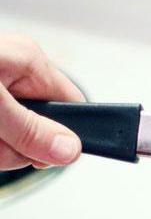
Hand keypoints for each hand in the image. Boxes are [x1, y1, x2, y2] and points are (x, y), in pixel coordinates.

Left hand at [0, 33, 83, 169]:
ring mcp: (0, 90)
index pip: (76, 107)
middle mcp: (16, 74)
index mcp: (29, 62)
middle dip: (17, 146)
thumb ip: (31, 130)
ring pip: (17, 138)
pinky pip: (1, 136)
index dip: (67, 136)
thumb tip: (71, 150)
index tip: (51, 156)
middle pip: (43, 129)